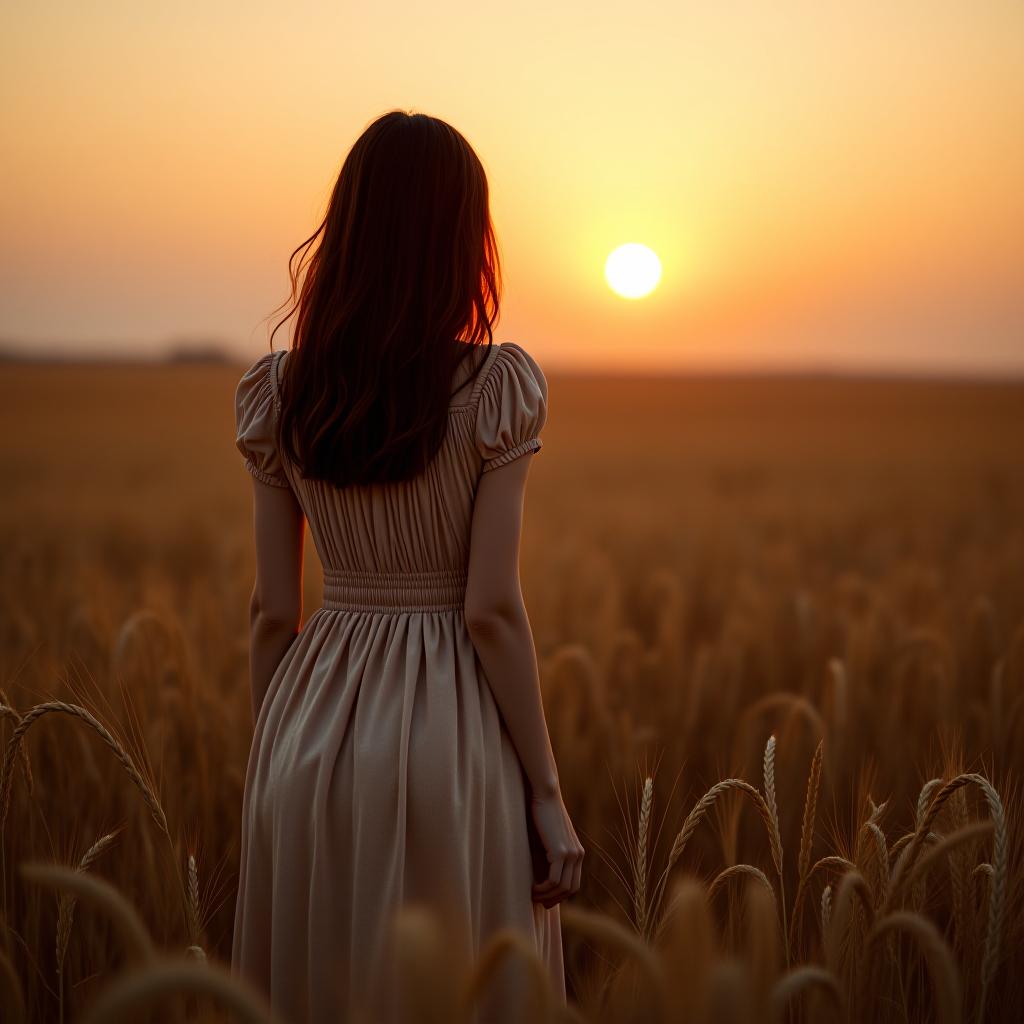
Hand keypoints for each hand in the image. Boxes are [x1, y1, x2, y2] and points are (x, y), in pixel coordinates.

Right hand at [529, 790, 584, 907]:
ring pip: (562, 888)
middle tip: (538, 901)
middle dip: (554, 899)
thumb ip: (550, 855)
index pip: (574, 884)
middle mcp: (578, 855)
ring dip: (546, 896)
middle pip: (570, 889)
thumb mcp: (548, 838)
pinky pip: (554, 880)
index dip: (560, 895)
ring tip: (532, 894)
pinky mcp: (561, 852)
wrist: (545, 795)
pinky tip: (532, 887)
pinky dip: (543, 888)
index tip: (545, 898)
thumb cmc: (541, 814)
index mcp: (577, 852)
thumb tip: (541, 876)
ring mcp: (571, 854)